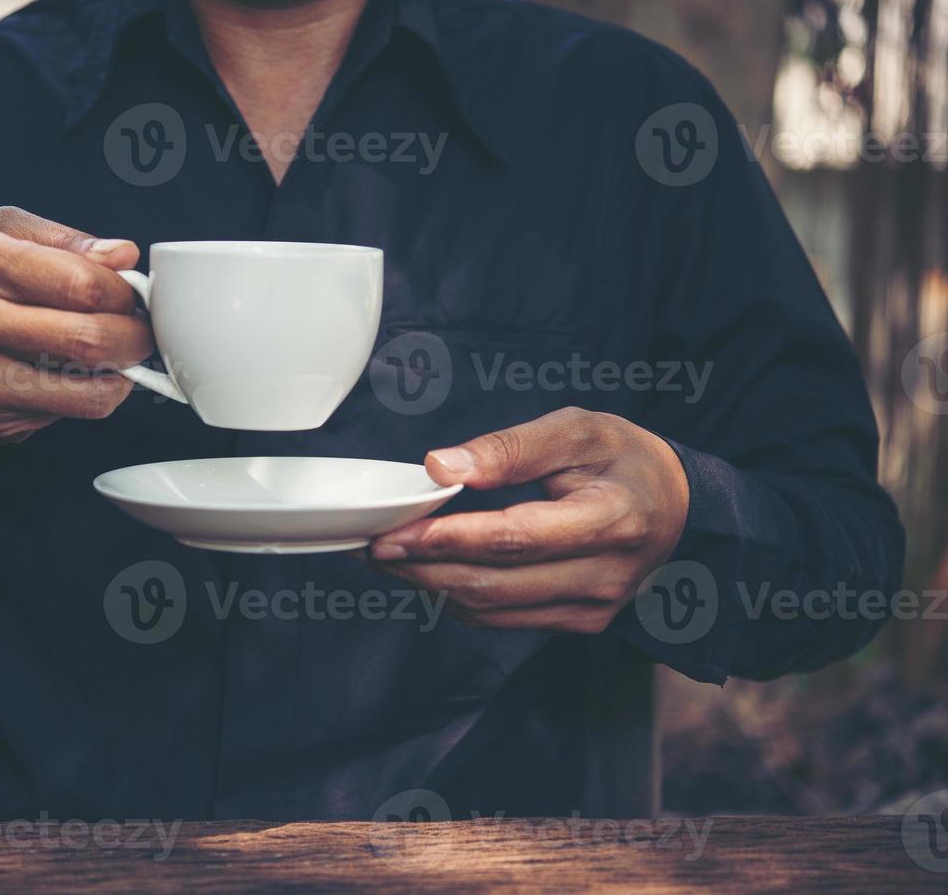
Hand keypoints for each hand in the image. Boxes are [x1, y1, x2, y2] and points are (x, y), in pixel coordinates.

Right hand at [0, 206, 151, 451]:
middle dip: (135, 340)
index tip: (131, 296)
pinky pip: (61, 418)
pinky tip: (69, 379)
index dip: (123, 294)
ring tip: (117, 362)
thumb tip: (123, 255)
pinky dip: (81, 400)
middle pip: (89, 340)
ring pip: (85, 393)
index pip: (82, 283)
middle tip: (140, 334)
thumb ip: (62, 240)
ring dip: (120, 380)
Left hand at [367, 407, 689, 633]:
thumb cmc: (629, 461)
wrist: (683, 511)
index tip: (395, 531)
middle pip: (494, 583)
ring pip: (492, 609)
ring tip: (388, 558)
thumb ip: (510, 448)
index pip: (515, 537)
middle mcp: (604, 576)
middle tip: (371, 546)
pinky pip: (504, 619)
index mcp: (612, 519)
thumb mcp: (579, 430)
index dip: (449, 537)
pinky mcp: (579, 623)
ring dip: (431, 586)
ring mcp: (592, 608)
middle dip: (422, 567)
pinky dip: (457, 597)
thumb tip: (441, 466)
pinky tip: (428, 572)